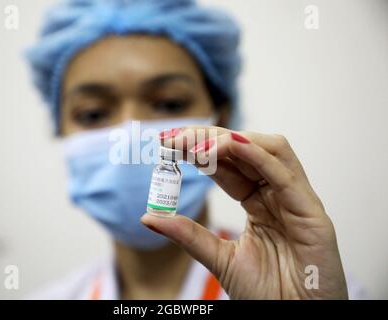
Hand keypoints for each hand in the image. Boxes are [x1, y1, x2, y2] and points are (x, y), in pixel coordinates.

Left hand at [141, 126, 347, 298]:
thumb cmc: (268, 293)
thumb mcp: (219, 259)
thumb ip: (188, 235)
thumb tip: (148, 217)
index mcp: (259, 202)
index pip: (228, 163)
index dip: (199, 149)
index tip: (168, 142)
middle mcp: (278, 194)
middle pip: (247, 149)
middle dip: (209, 138)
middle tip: (176, 138)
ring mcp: (297, 200)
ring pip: (270, 151)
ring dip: (231, 141)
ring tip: (196, 144)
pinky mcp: (313, 214)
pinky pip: (286, 176)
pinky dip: (258, 155)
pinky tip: (230, 145)